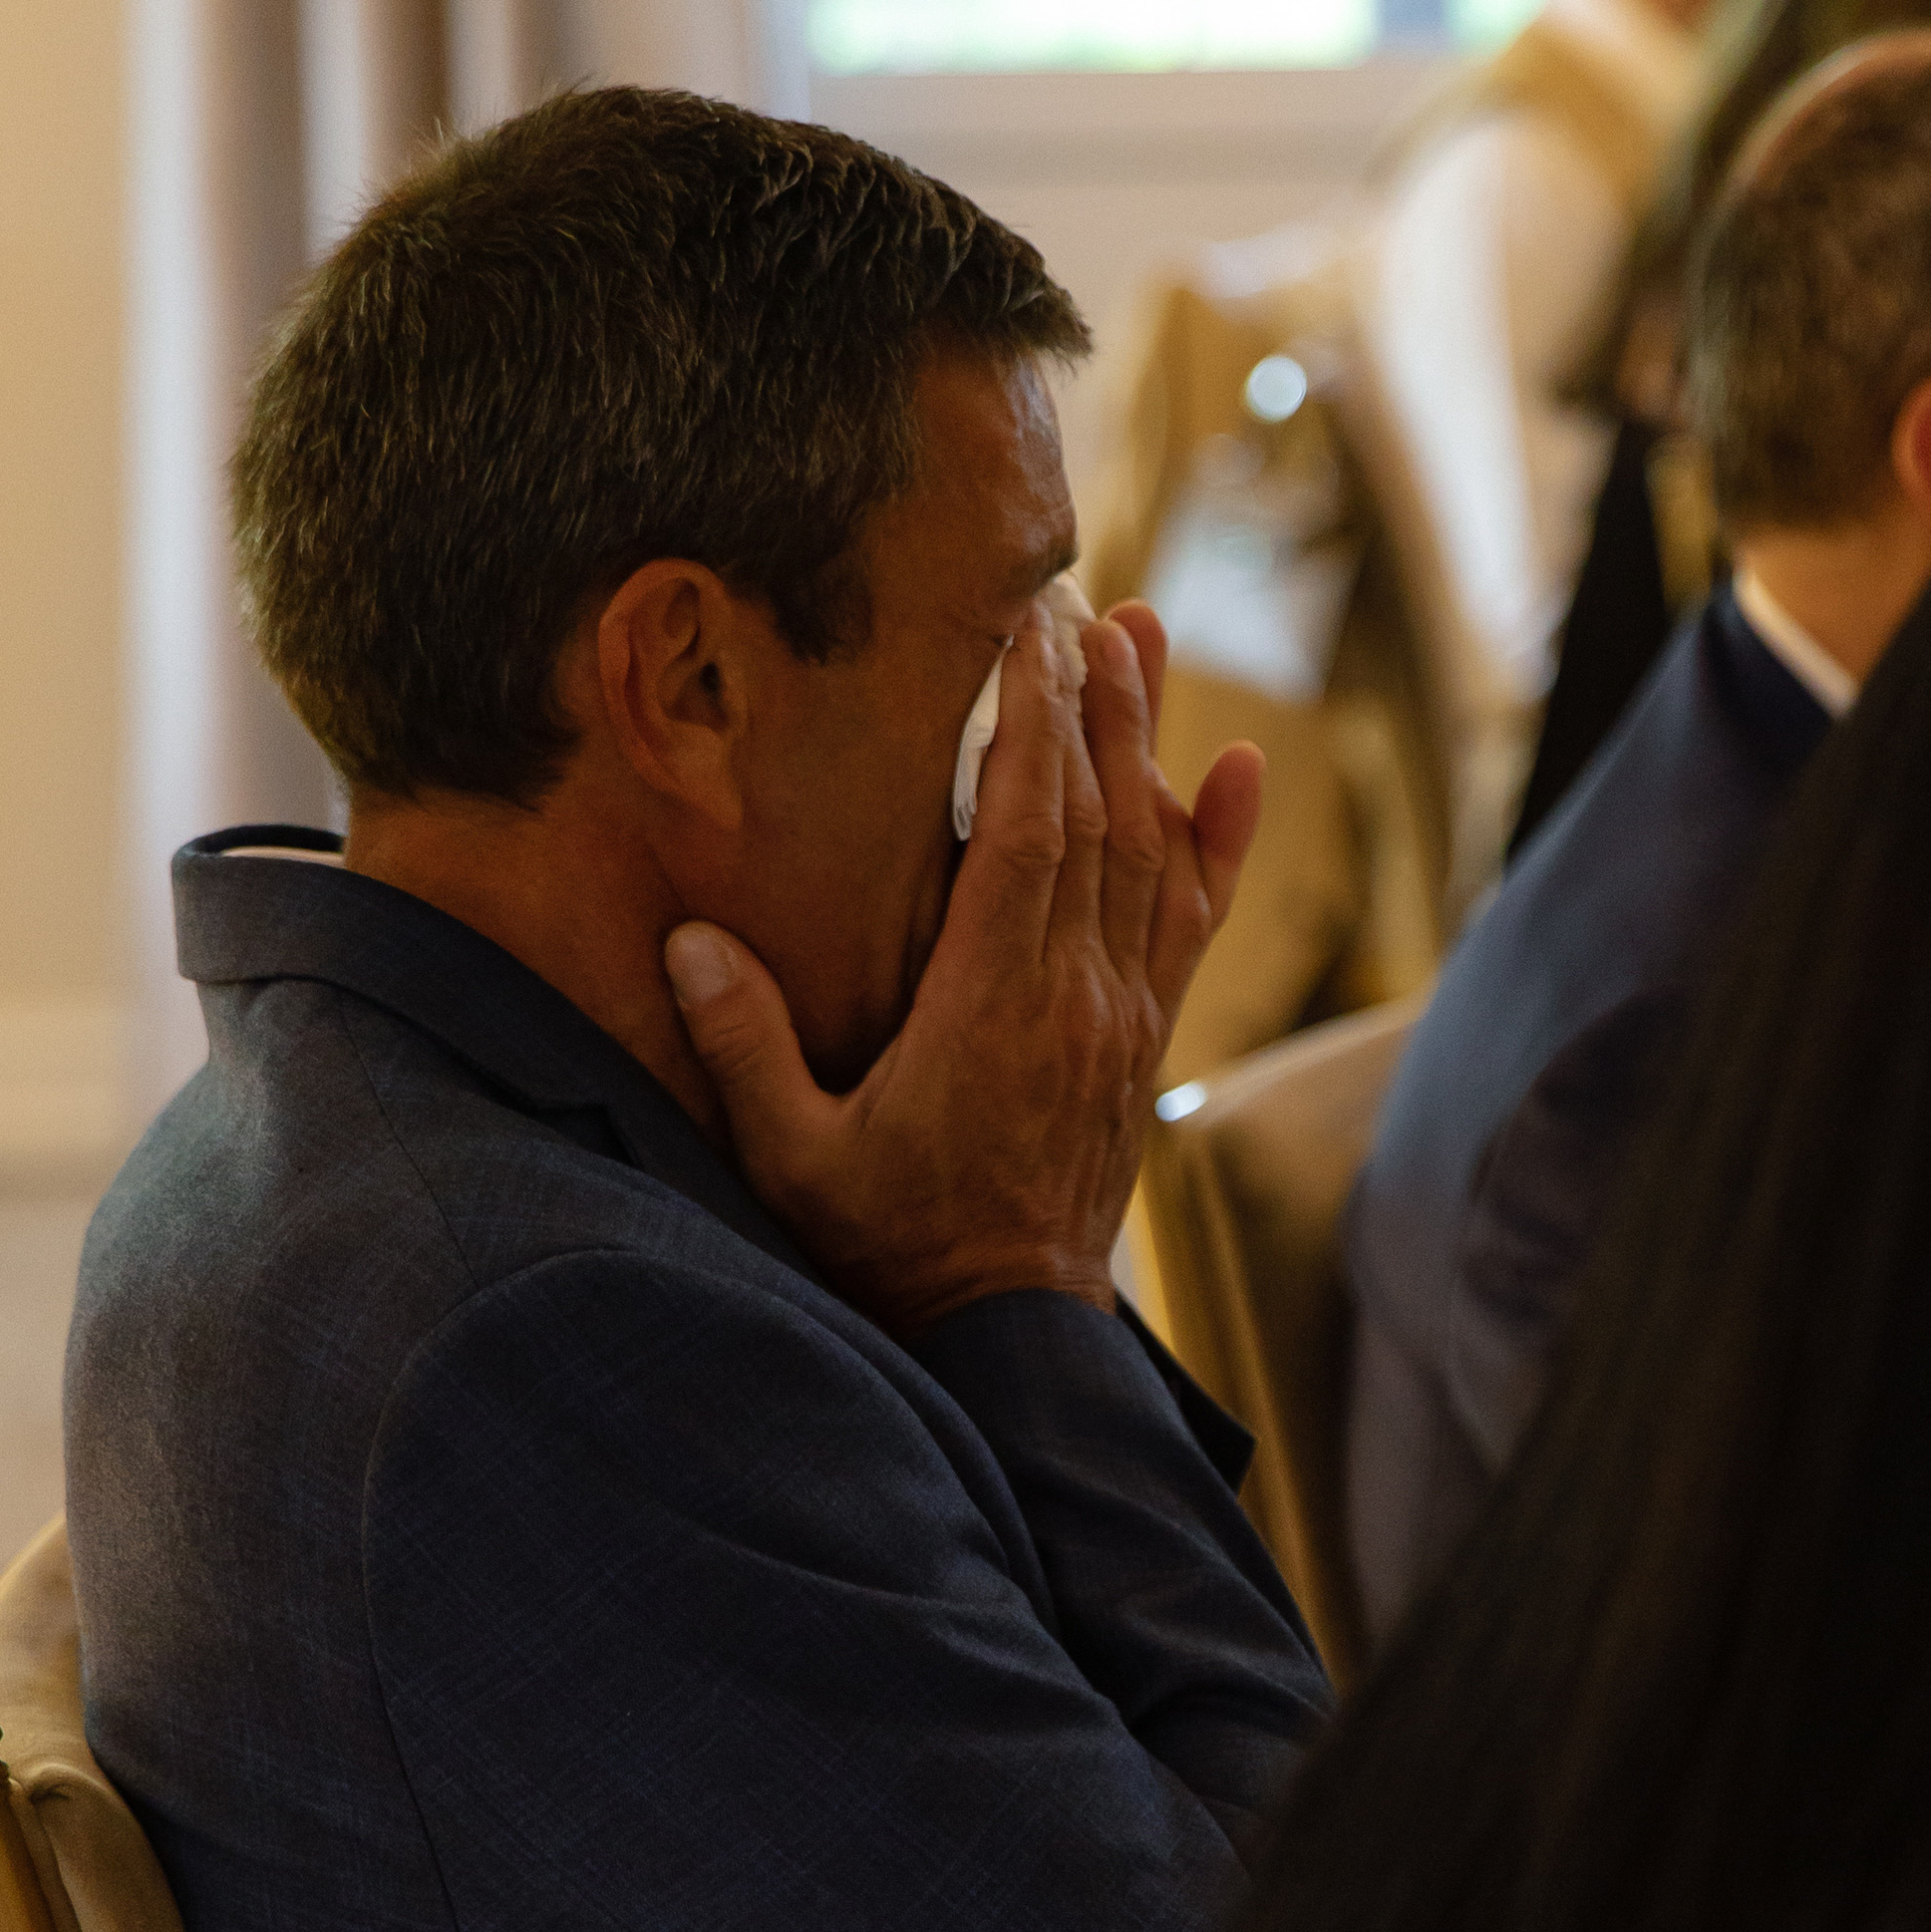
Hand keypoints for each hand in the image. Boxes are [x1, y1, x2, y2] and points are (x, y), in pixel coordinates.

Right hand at [664, 598, 1260, 1334]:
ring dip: (1146, 738)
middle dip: (1085, 698)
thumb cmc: (891, 1247)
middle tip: (1071, 594)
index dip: (1029, 725)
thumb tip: (689, 943)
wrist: (1008, 1337)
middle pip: (1095, 815)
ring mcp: (1122, 1015)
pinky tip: (1241, 770)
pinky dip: (1219, 840)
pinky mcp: (1144, 1038)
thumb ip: (747, 1052)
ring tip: (1140, 633)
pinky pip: (1192, 920)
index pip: (1024, 834)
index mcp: (992, 1007)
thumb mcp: (797, 1162)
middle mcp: (1075, 995)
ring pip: (1150, 850)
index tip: (1022, 629)